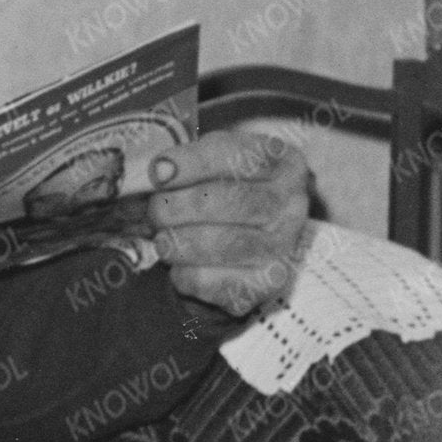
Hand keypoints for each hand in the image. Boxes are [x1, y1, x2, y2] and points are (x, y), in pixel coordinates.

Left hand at [140, 127, 318, 316]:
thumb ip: (183, 164)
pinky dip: (185, 274)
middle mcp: (291, 204)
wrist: (246, 234)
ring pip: (226, 244)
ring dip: (179, 242)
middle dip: (180, 206)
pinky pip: (218, 282)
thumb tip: (150, 175)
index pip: (241, 157)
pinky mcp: (266, 283)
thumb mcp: (209, 162)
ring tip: (162, 240)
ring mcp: (283, 245)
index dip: (194, 163)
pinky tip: (178, 265)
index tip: (158, 171)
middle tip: (154, 211)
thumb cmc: (220, 188)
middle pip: (234, 201)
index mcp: (281, 162)